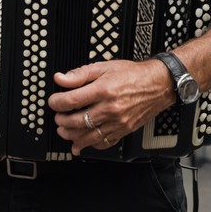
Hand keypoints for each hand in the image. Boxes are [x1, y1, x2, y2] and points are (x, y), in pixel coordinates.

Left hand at [47, 59, 172, 154]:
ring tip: (65, 131)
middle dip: (62, 121)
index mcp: (103, 90)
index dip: (57, 103)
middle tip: (57, 118)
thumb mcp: (103, 66)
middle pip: (77, 121)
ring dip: (72, 136)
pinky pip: (104, 142)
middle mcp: (110, 108)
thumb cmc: (131, 74)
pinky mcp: (123, 131)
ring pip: (88, 136)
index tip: (53, 102)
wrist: (157, 84)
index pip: (72, 100)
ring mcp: (117, 122)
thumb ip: (80, 74)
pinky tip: (82, 143)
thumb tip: (61, 78)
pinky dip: (91, 145)